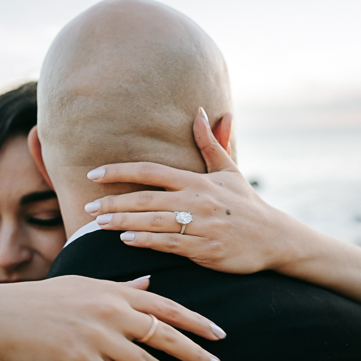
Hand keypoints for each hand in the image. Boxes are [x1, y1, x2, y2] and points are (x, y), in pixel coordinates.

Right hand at [0, 274, 227, 360]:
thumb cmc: (36, 303)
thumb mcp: (81, 285)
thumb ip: (119, 287)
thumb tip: (148, 283)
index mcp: (112, 291)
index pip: (165, 306)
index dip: (196, 322)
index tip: (219, 335)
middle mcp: (109, 310)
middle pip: (165, 335)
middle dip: (197, 354)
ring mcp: (95, 336)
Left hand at [82, 110, 283, 274]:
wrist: (273, 238)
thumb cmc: (246, 205)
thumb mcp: (229, 171)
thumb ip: (210, 143)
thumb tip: (200, 111)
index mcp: (197, 180)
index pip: (151, 171)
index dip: (120, 171)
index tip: (94, 174)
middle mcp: (196, 200)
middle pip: (145, 198)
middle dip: (113, 202)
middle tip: (87, 207)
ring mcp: (200, 226)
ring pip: (152, 222)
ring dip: (122, 222)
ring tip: (98, 224)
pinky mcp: (204, 250)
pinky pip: (169, 244)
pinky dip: (146, 241)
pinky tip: (126, 239)